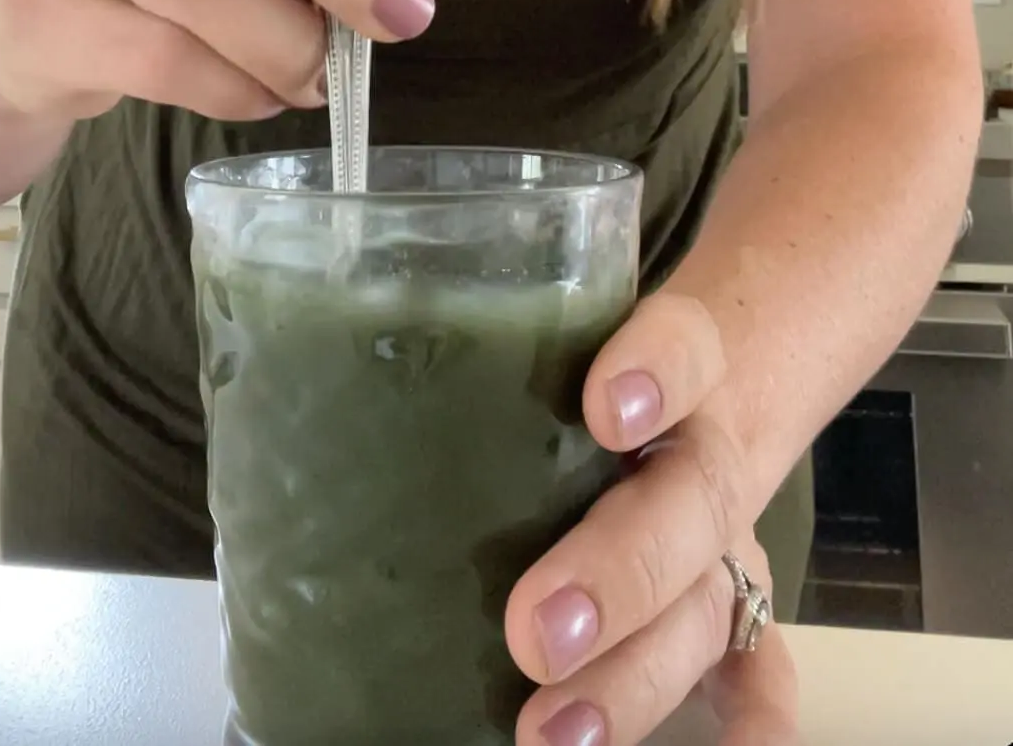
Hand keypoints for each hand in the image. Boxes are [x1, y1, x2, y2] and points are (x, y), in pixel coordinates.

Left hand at [505, 293, 800, 745]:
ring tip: (555, 729)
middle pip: (686, 502)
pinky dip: (753, 717)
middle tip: (535, 629)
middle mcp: (700, 450)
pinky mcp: (734, 603)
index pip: (681, 342)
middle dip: (618, 571)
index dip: (654, 370)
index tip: (604, 404)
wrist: (701, 394)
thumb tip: (282, 386)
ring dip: (638, 674)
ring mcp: (724, 537)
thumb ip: (461, 355)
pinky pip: (761, 667)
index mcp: (672, 362)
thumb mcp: (541, 338)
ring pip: (706, 600)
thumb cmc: (576, 373)